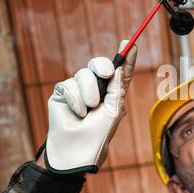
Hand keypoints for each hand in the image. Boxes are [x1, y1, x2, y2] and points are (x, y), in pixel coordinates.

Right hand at [43, 40, 136, 173]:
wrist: (78, 149)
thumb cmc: (99, 133)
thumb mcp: (114, 109)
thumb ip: (117, 87)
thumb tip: (117, 68)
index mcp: (113, 93)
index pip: (121, 72)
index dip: (126, 58)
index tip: (130, 43)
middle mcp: (96, 89)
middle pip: (99, 64)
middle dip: (102, 65)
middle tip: (105, 74)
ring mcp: (79, 90)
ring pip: (84, 74)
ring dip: (89, 92)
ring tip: (89, 110)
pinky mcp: (63, 93)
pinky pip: (69, 84)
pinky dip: (75, 99)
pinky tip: (77, 113)